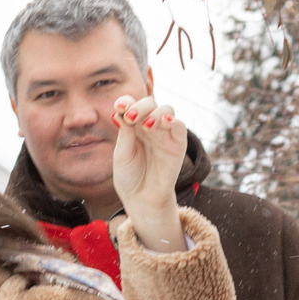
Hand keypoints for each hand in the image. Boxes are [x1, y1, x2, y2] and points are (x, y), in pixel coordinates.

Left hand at [110, 96, 188, 253]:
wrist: (142, 198)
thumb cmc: (129, 177)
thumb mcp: (122, 154)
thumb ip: (125, 133)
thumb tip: (119, 111)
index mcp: (133, 126)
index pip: (131, 105)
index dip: (126, 101)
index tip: (119, 107)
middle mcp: (150, 125)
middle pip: (149, 103)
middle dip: (139, 107)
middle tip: (130, 117)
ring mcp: (165, 133)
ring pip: (166, 109)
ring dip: (155, 112)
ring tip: (146, 125)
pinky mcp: (178, 143)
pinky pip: (179, 125)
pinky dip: (173, 120)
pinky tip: (164, 122)